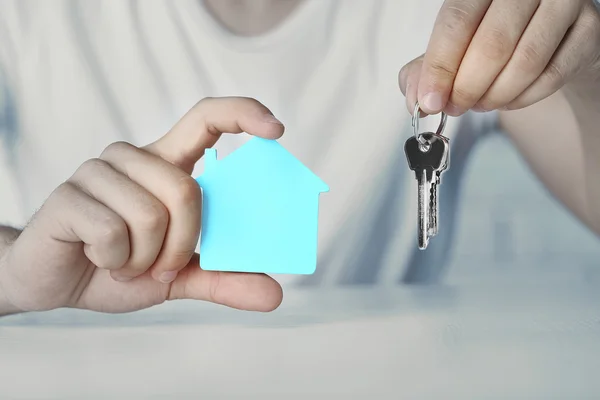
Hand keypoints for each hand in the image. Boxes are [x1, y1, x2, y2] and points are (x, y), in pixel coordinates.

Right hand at [0, 97, 284, 313]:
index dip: (242, 113)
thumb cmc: (120, 268)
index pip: (206, 118)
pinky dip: (115, 262)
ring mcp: (98, 172)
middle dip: (182, 245)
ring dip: (145, 258)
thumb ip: (224, 279)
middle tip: (159, 267)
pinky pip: (114, 232)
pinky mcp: (69, 195)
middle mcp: (133, 159)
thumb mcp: (180, 277)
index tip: (276, 130)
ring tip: (124, 262)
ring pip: (151, 215)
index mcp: (166, 165)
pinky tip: (98, 258)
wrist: (57, 283)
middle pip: (186, 190)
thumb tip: (274, 296)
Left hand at [399, 0, 599, 115]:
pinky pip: (552, 76)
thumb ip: (428, 69)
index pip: (456, 22)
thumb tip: (417, 98)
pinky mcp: (588, 30)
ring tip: (480, 104)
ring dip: (495, 96)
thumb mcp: (455, 48)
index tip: (430, 102)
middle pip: (492, 45)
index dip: (439, 67)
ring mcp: (564, 4)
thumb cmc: (497, 39)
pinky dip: (523, 98)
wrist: (550, 39)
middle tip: (455, 107)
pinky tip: (508, 100)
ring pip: (525, 63)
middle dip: (467, 88)